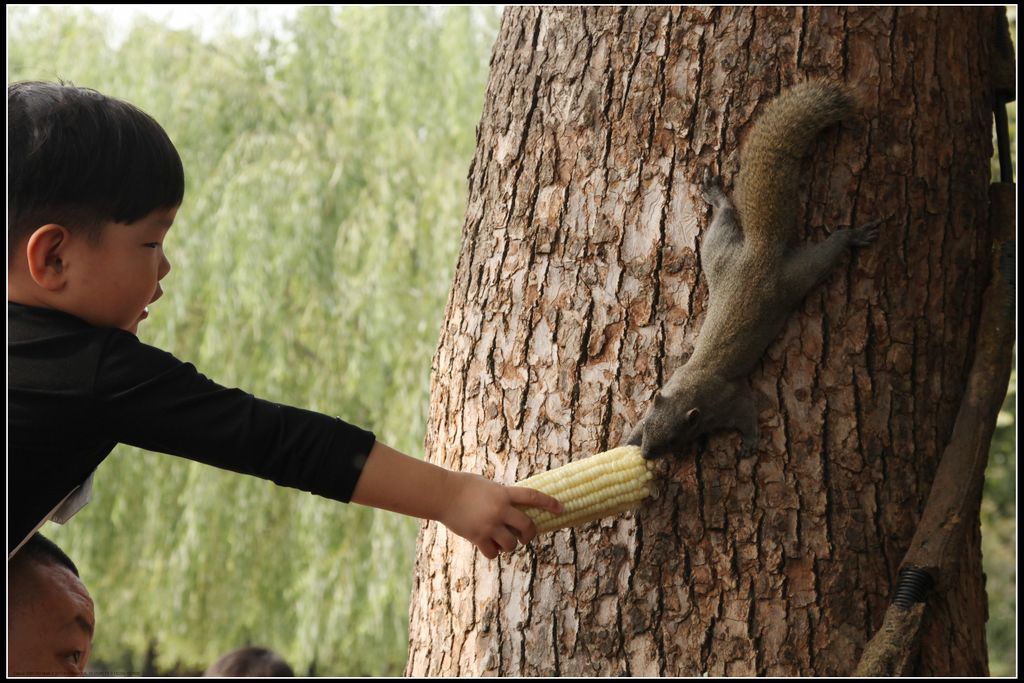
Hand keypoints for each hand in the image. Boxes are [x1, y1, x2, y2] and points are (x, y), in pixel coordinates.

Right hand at [439, 472, 562, 558]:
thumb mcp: (487, 485)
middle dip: (529, 534)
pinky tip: (488, 547)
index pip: (533, 497)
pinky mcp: (477, 537)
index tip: (561, 509)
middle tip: (525, 537)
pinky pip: (493, 553)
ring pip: (511, 544)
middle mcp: (500, 510)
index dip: (549, 503)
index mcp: (503, 493)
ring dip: (510, 545)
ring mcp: (489, 525)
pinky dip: (493, 552)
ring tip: (501, 541)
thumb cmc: (463, 486)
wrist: (442, 494)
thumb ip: (501, 495)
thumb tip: (513, 507)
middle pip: (526, 527)